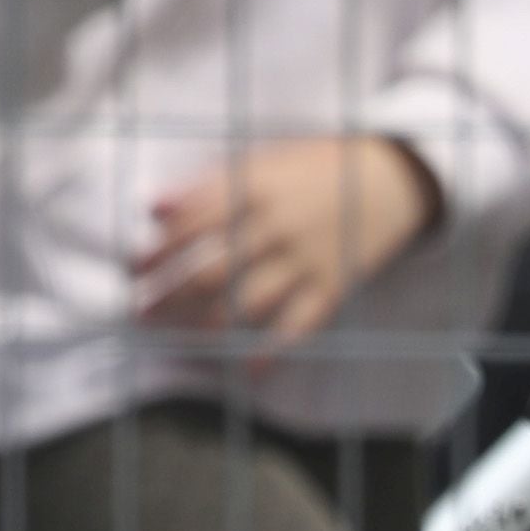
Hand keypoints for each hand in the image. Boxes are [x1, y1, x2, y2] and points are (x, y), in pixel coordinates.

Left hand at [136, 136, 437, 344]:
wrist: (392, 177)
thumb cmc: (319, 165)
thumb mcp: (265, 159)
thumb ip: (211, 184)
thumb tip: (155, 206)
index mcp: (254, 188)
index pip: (193, 225)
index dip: (160, 250)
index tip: (136, 268)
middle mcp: (274, 227)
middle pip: (209, 271)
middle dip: (170, 296)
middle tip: (142, 312)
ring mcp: (303, 260)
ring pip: (244, 303)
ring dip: (208, 326)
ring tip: (182, 339)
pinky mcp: (332, 287)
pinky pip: (297, 327)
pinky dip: (272, 353)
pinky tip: (247, 371)